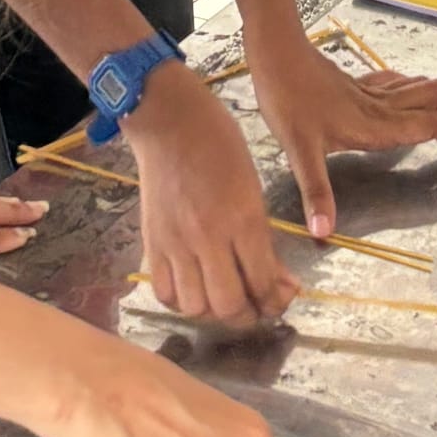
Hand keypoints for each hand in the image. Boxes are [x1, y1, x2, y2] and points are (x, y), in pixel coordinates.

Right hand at [125, 61, 297, 326]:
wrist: (169, 121)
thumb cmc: (220, 143)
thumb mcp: (253, 186)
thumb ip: (262, 237)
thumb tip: (279, 280)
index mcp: (242, 218)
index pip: (263, 282)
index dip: (278, 300)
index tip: (285, 296)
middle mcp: (208, 237)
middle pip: (229, 305)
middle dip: (250, 315)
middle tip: (258, 305)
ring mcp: (176, 243)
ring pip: (195, 307)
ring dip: (215, 312)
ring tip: (227, 299)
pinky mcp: (152, 243)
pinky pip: (165, 293)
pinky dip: (183, 302)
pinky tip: (196, 291)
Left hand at [248, 31, 436, 238]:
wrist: (276, 53)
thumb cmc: (286, 98)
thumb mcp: (298, 151)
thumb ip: (316, 192)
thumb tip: (323, 233)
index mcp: (376, 125)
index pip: (432, 127)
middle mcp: (381, 106)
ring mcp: (372, 91)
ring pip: (425, 88)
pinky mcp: (359, 83)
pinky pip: (401, 84)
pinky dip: (419, 92)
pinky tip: (413, 99)